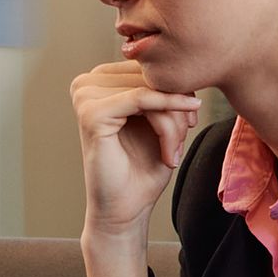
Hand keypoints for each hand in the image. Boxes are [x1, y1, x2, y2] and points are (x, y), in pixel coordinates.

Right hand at [64, 54, 194, 245]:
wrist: (125, 210)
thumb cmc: (141, 168)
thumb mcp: (159, 120)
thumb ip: (164, 90)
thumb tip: (182, 66)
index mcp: (99, 81)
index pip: (147, 68)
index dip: (176, 90)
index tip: (192, 117)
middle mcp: (86, 83)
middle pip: (149, 77)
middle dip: (176, 107)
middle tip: (183, 140)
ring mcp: (85, 97)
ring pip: (149, 89)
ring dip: (172, 121)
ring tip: (173, 152)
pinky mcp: (92, 113)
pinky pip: (142, 99)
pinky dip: (168, 113)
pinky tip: (182, 131)